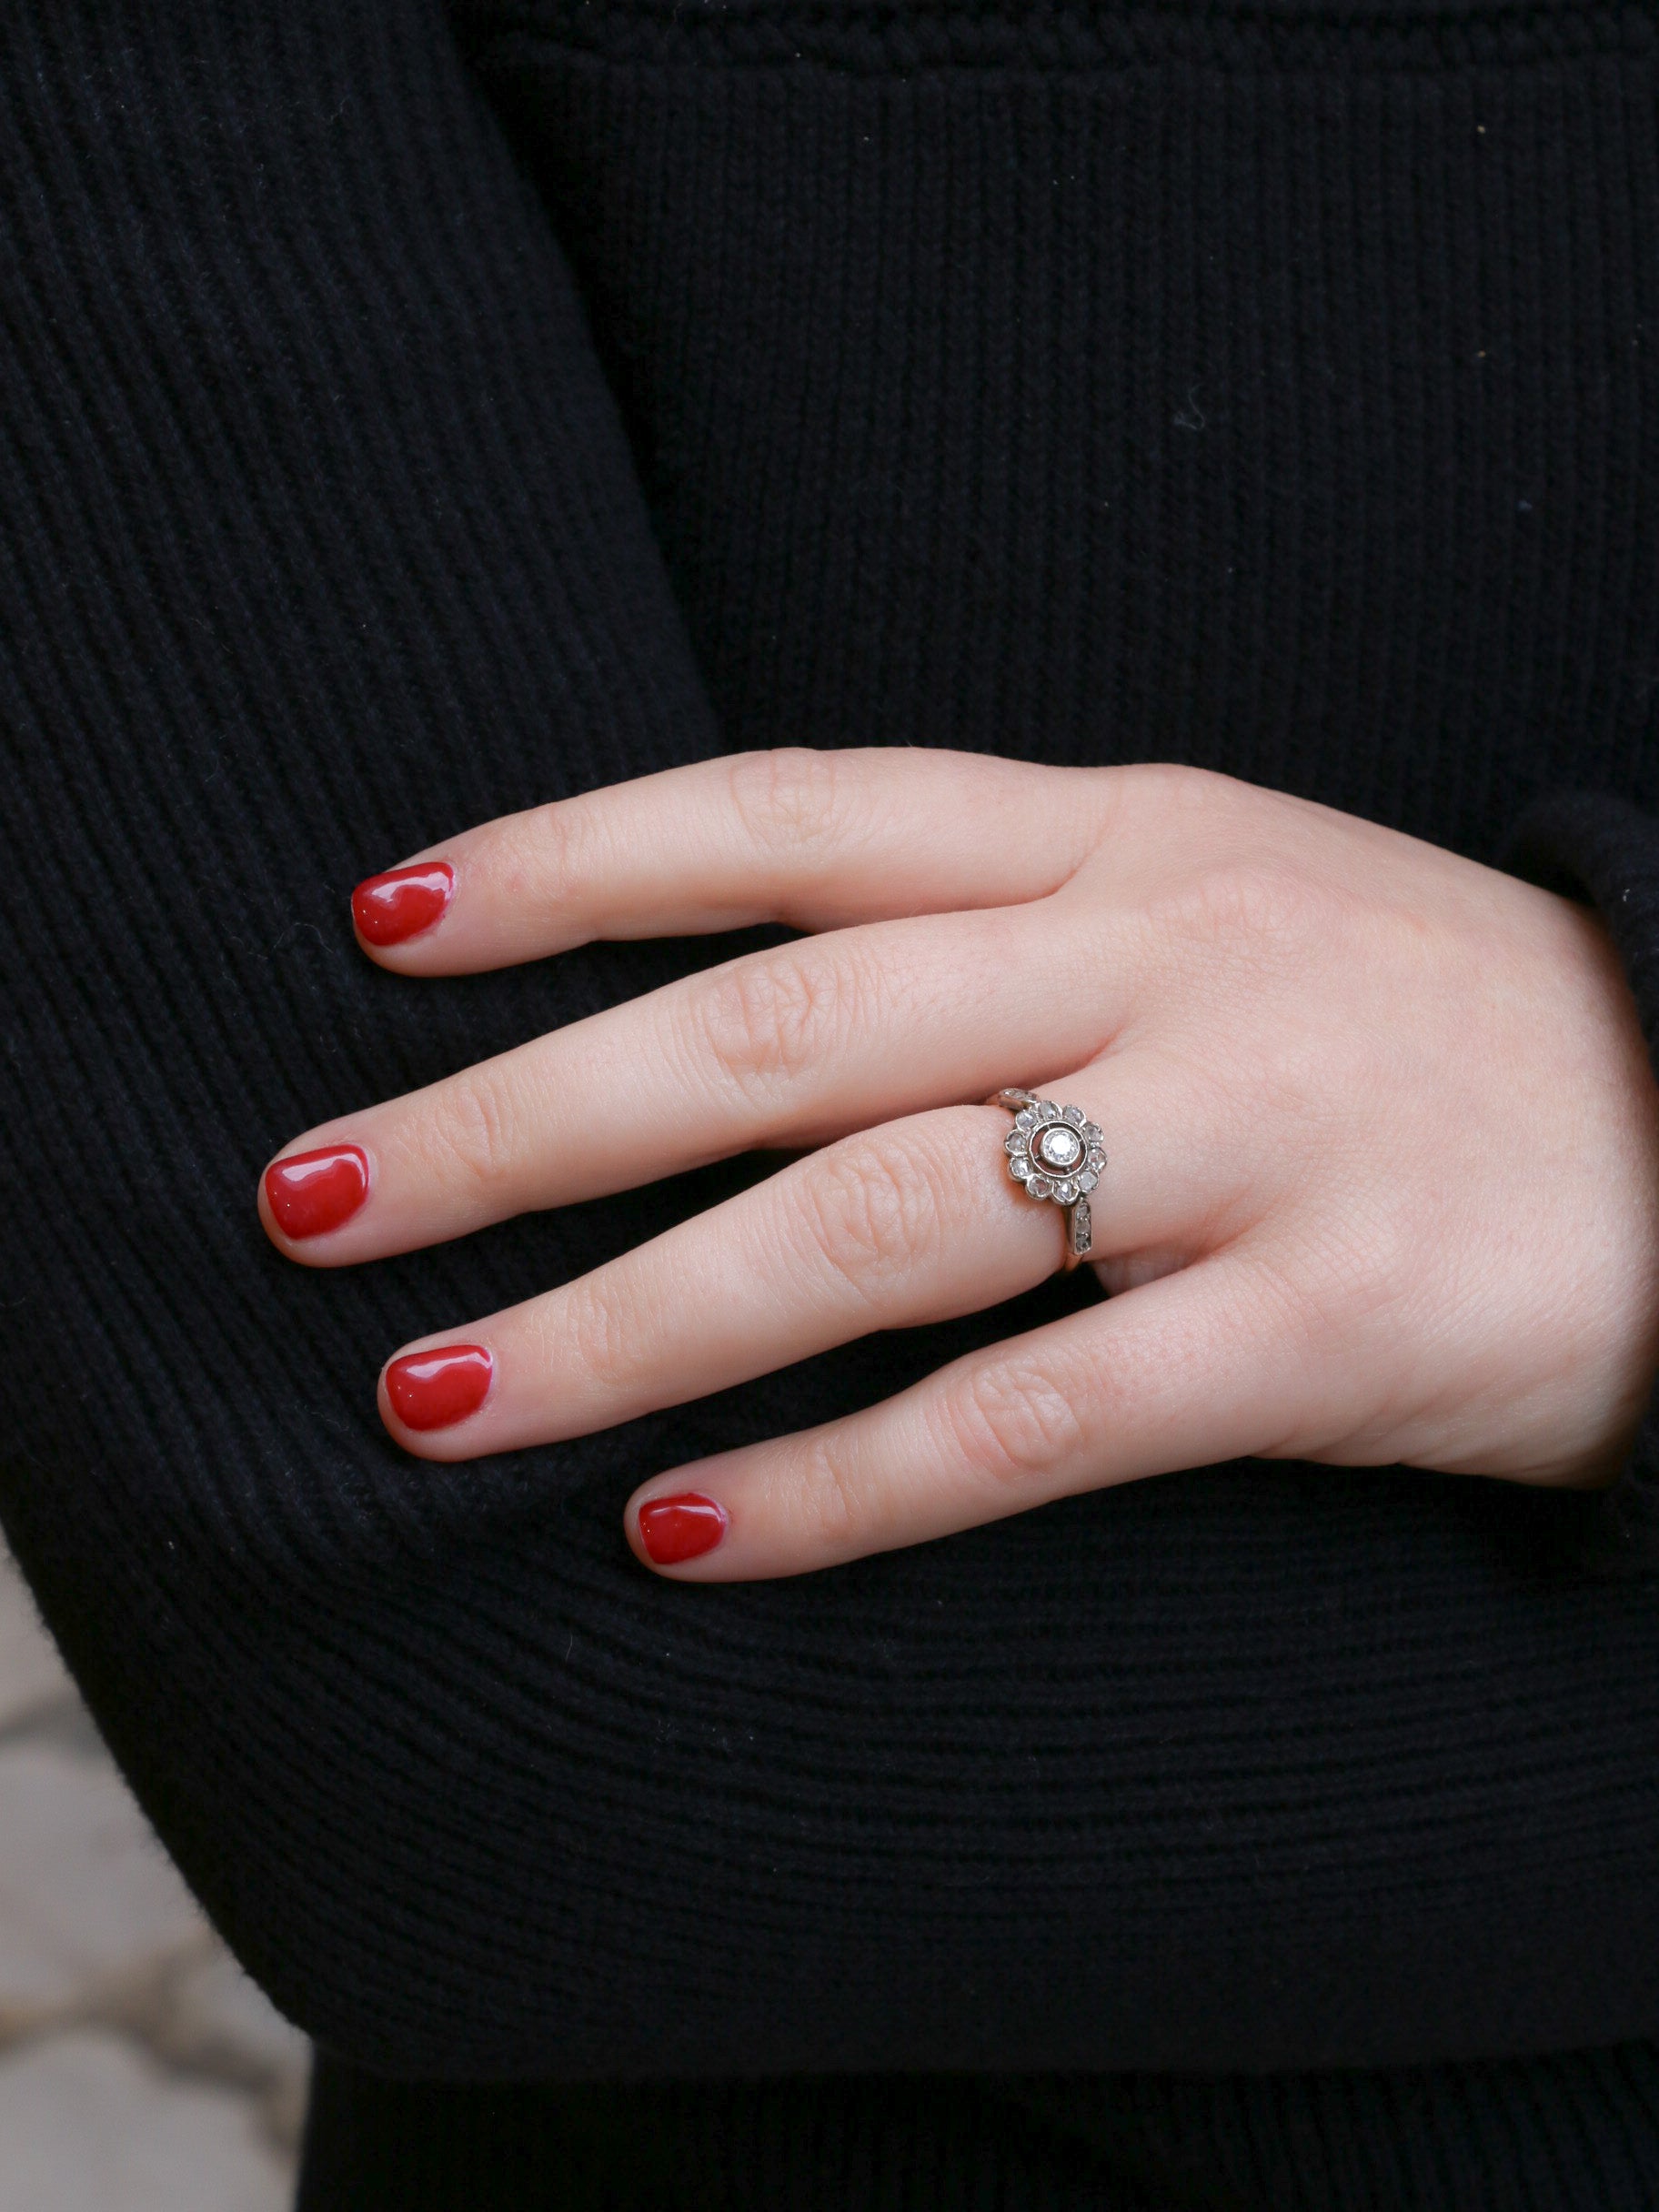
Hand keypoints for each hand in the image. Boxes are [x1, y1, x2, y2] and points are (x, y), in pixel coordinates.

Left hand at [260, 753, 1658, 1578]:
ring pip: (874, 1221)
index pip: (793, 813)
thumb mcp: (1208, 904)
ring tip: (436, 1397)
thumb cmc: (1410, 1026)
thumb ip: (989, 932)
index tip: (383, 923)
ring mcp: (1250, 1137)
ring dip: (628, 1319)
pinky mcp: (1326, 1327)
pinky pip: (1034, 1417)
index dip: (573, 859)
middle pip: (777, 1024)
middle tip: (317, 1204)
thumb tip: (721, 1006)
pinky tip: (685, 1534)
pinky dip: (842, 1486)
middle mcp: (1159, 960)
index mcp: (1116, 837)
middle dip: (520, 1117)